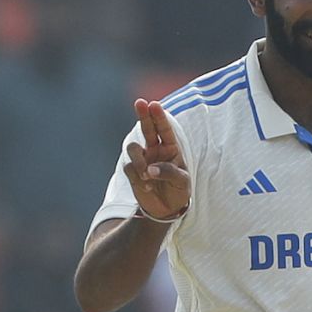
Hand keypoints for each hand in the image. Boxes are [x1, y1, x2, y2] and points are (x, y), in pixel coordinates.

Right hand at [123, 99, 189, 219]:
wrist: (166, 209)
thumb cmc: (179, 191)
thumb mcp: (182, 182)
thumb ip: (169, 172)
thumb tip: (150, 169)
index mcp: (171, 148)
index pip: (165, 129)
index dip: (159, 117)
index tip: (154, 104)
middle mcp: (155, 150)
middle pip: (147, 128)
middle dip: (143, 115)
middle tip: (140, 102)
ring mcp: (143, 159)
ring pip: (133, 148)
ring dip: (139, 160)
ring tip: (147, 176)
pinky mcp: (133, 171)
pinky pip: (129, 167)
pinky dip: (137, 177)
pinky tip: (147, 187)